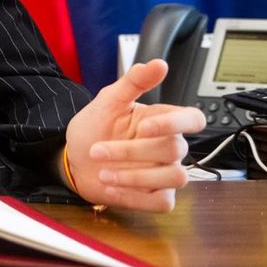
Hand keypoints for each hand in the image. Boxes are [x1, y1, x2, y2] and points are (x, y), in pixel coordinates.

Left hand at [64, 59, 206, 212]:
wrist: (73, 160)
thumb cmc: (94, 129)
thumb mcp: (107, 101)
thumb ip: (132, 82)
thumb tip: (158, 64)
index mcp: (162, 121)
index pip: (193, 119)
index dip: (177, 123)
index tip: (144, 127)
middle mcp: (169, 148)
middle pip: (175, 150)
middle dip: (132, 151)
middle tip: (97, 150)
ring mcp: (165, 174)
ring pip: (176, 178)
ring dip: (135, 177)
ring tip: (103, 173)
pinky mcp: (157, 197)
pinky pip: (163, 203)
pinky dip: (135, 197)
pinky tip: (110, 189)